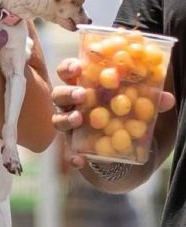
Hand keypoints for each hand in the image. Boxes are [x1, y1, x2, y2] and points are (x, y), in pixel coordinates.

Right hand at [51, 57, 175, 167]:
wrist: (129, 156)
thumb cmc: (130, 119)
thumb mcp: (143, 108)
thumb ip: (152, 101)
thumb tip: (167, 99)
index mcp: (85, 86)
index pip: (69, 72)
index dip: (69, 67)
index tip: (79, 67)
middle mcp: (73, 105)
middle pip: (59, 94)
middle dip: (68, 92)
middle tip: (82, 94)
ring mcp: (71, 127)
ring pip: (58, 120)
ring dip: (67, 118)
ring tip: (79, 119)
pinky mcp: (74, 149)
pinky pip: (69, 153)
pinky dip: (72, 156)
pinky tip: (80, 159)